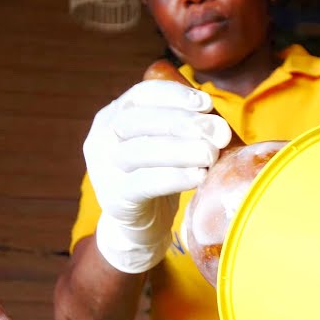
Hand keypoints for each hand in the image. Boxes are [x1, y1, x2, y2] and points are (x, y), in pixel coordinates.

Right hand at [83, 80, 232, 273]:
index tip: (206, 103)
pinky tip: (198, 176)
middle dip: (183, 122)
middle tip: (218, 132)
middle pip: (139, 120)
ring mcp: (103, 169)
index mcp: (113, 115)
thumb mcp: (166, 143)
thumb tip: (218, 126)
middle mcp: (101, 138)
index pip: (141, 94)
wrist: (142, 224)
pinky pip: (144, 184)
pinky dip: (174, 177)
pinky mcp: (114, 199)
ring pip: (140, 152)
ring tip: (211, 154)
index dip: (174, 96)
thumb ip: (186, 128)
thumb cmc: (159, 175)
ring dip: (181, 150)